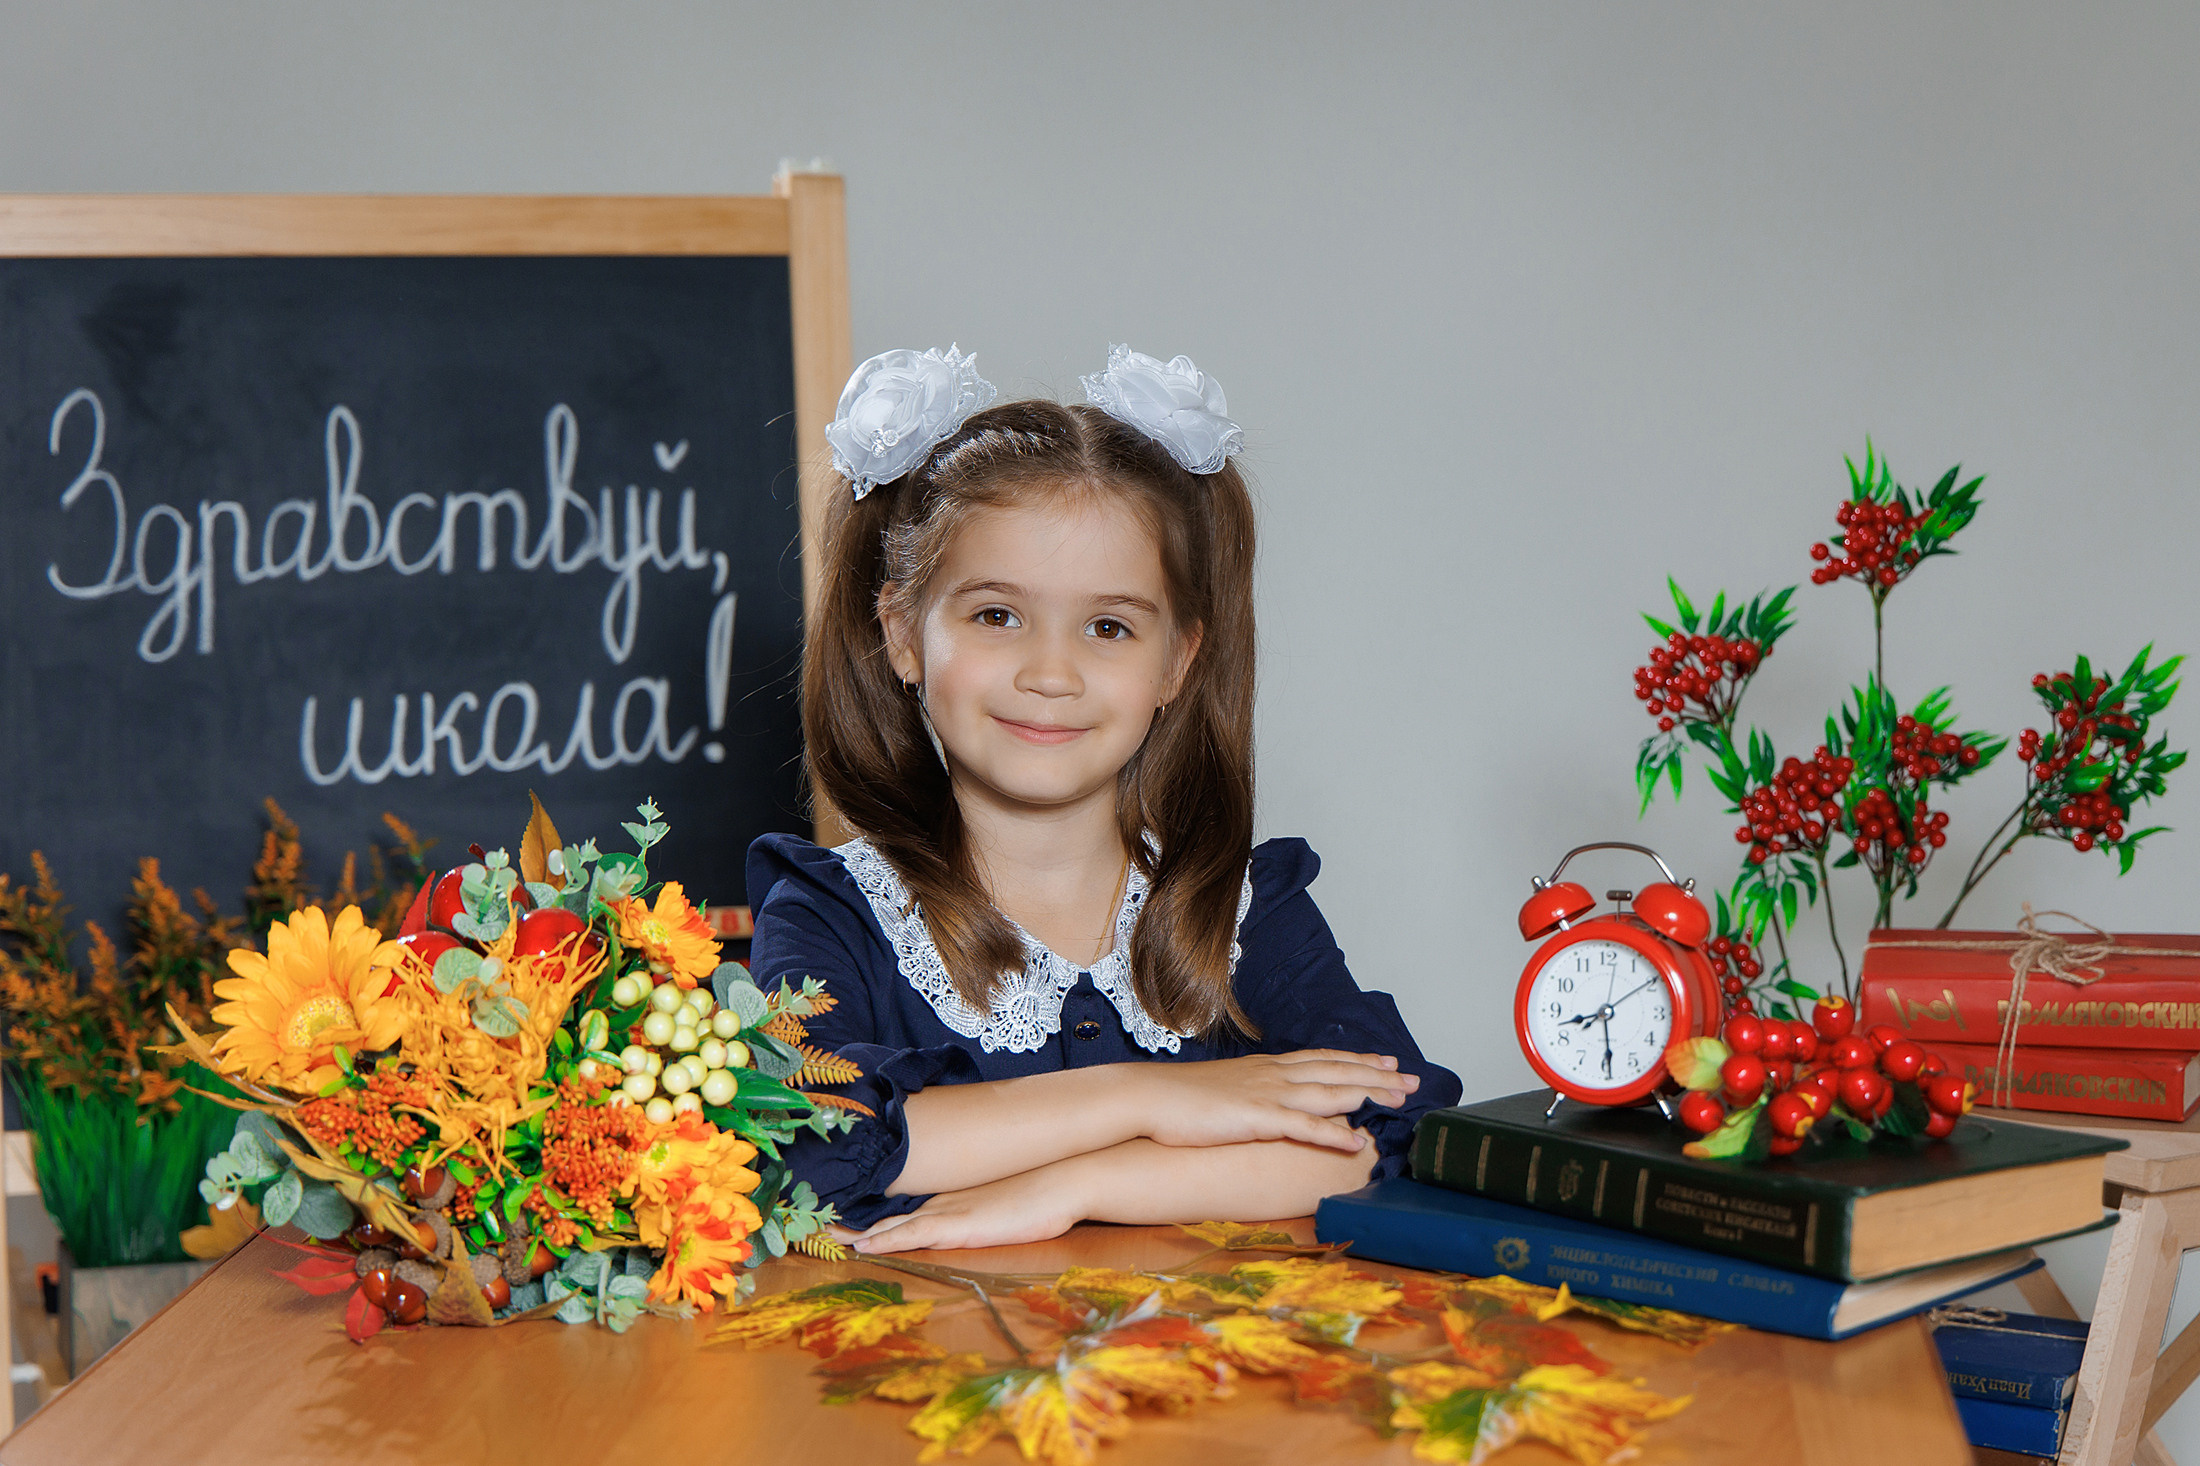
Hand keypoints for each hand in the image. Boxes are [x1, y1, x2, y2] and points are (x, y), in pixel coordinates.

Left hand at [847, 1166, 1088, 1254]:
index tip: (841, 1216)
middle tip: (816, 1224)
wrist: (1062, 1180)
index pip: (901, 1208)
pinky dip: (885, 1241)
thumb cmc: (1038, 1193)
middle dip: (853, 1221)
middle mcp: (942, 1202)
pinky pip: (913, 1235)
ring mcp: (949, 1213)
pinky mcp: (960, 1226)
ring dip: (859, 1232)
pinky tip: (863, 1246)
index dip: (870, 1214)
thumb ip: (979, 1206)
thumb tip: (970, 1212)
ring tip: (825, 1234)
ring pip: (892, 1225)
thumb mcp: (1002, 1200)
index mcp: (950, 1197)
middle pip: (888, 1214)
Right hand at [1126, 1050, 1418, 1152]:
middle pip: (1335, 1070)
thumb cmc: (1175, 1098)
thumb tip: (1261, 1104)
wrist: (1145, 1096)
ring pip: (1329, 1091)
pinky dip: (1333, 1132)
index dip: (1356, 1061)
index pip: (1321, 1059)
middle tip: (1412, 1079)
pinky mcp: (1255, 1118)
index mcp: (1265, 1068)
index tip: (1386, 1061)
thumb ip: (1248, 1094)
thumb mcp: (1221, 1090)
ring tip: (1400, 1100)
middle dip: (1377, 1075)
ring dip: (1368, 1094)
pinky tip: (1356, 1140)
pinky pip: (1303, 1126)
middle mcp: (1272, 1075)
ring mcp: (1266, 1095)